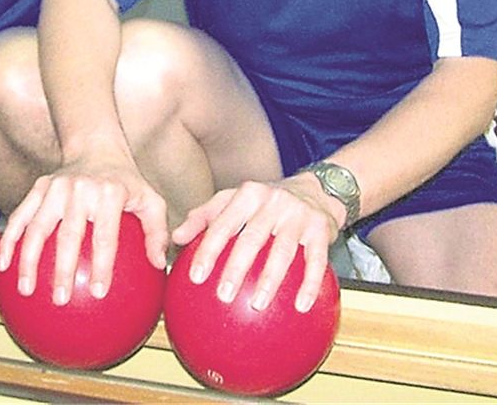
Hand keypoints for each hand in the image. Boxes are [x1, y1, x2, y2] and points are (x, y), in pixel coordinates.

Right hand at [0, 154, 168, 304]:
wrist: (95, 145)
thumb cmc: (126, 181)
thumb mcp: (150, 199)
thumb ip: (157, 232)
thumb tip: (160, 265)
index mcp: (109, 193)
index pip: (105, 235)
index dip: (103, 264)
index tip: (100, 292)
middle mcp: (80, 189)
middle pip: (68, 234)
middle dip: (62, 268)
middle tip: (60, 299)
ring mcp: (55, 187)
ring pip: (37, 226)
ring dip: (28, 259)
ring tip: (26, 289)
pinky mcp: (39, 187)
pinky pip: (20, 216)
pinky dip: (9, 240)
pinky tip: (2, 265)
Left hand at [171, 175, 340, 313]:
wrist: (315, 190)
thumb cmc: (265, 202)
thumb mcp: (234, 200)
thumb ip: (204, 217)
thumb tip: (175, 238)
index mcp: (247, 194)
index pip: (222, 224)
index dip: (208, 249)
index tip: (196, 276)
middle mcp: (272, 201)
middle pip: (251, 238)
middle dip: (235, 267)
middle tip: (222, 295)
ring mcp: (297, 214)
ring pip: (282, 251)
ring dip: (270, 280)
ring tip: (256, 304)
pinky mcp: (321, 229)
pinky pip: (316, 260)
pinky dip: (309, 284)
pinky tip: (301, 306)